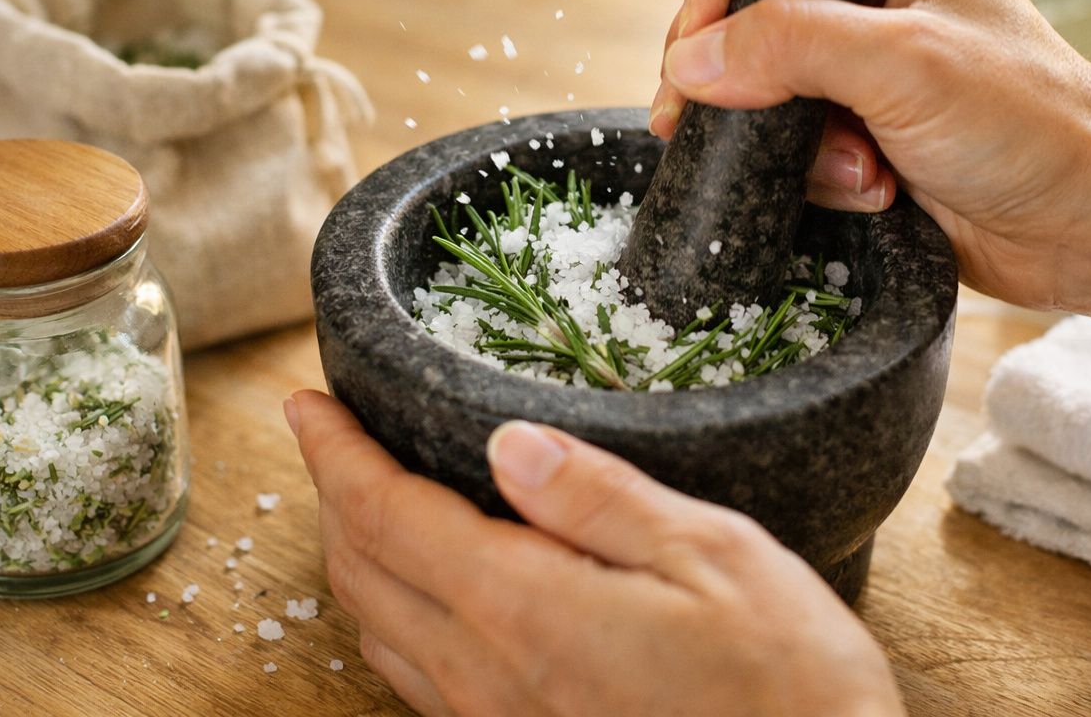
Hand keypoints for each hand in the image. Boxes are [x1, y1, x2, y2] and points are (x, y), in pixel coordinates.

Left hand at [288, 389, 904, 716]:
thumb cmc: (785, 685)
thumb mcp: (711, 557)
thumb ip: (599, 498)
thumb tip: (508, 444)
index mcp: (522, 609)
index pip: (384, 515)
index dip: (333, 452)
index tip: (304, 404)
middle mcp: (485, 676)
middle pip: (361, 574)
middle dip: (332, 495)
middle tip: (331, 435)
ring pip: (379, 631)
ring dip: (356, 555)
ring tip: (365, 496)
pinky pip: (420, 677)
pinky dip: (394, 612)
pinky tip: (425, 589)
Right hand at [651, 0, 1090, 310]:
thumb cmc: (1032, 124)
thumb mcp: (906, 65)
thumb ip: (792, 45)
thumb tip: (690, 64)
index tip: (695, 45)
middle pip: (747, 2)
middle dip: (734, 71)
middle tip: (696, 121)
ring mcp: (863, 65)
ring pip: (760, 84)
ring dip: (785, 138)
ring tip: (851, 170)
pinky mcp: (858, 131)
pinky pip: (788, 142)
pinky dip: (813, 175)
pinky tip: (870, 191)